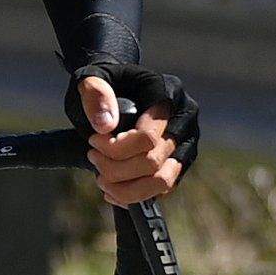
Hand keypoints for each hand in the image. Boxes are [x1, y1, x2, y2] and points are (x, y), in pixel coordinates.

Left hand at [74, 62, 195, 207]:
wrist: (116, 88)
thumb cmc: (104, 82)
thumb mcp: (90, 78)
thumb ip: (95, 94)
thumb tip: (105, 126)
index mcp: (168, 93)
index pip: (148, 138)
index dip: (116, 149)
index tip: (92, 142)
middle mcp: (184, 119)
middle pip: (152, 163)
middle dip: (115, 169)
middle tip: (92, 157)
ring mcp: (185, 142)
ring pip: (161, 182)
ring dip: (126, 189)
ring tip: (101, 179)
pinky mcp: (180, 163)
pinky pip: (162, 190)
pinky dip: (134, 196)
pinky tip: (112, 189)